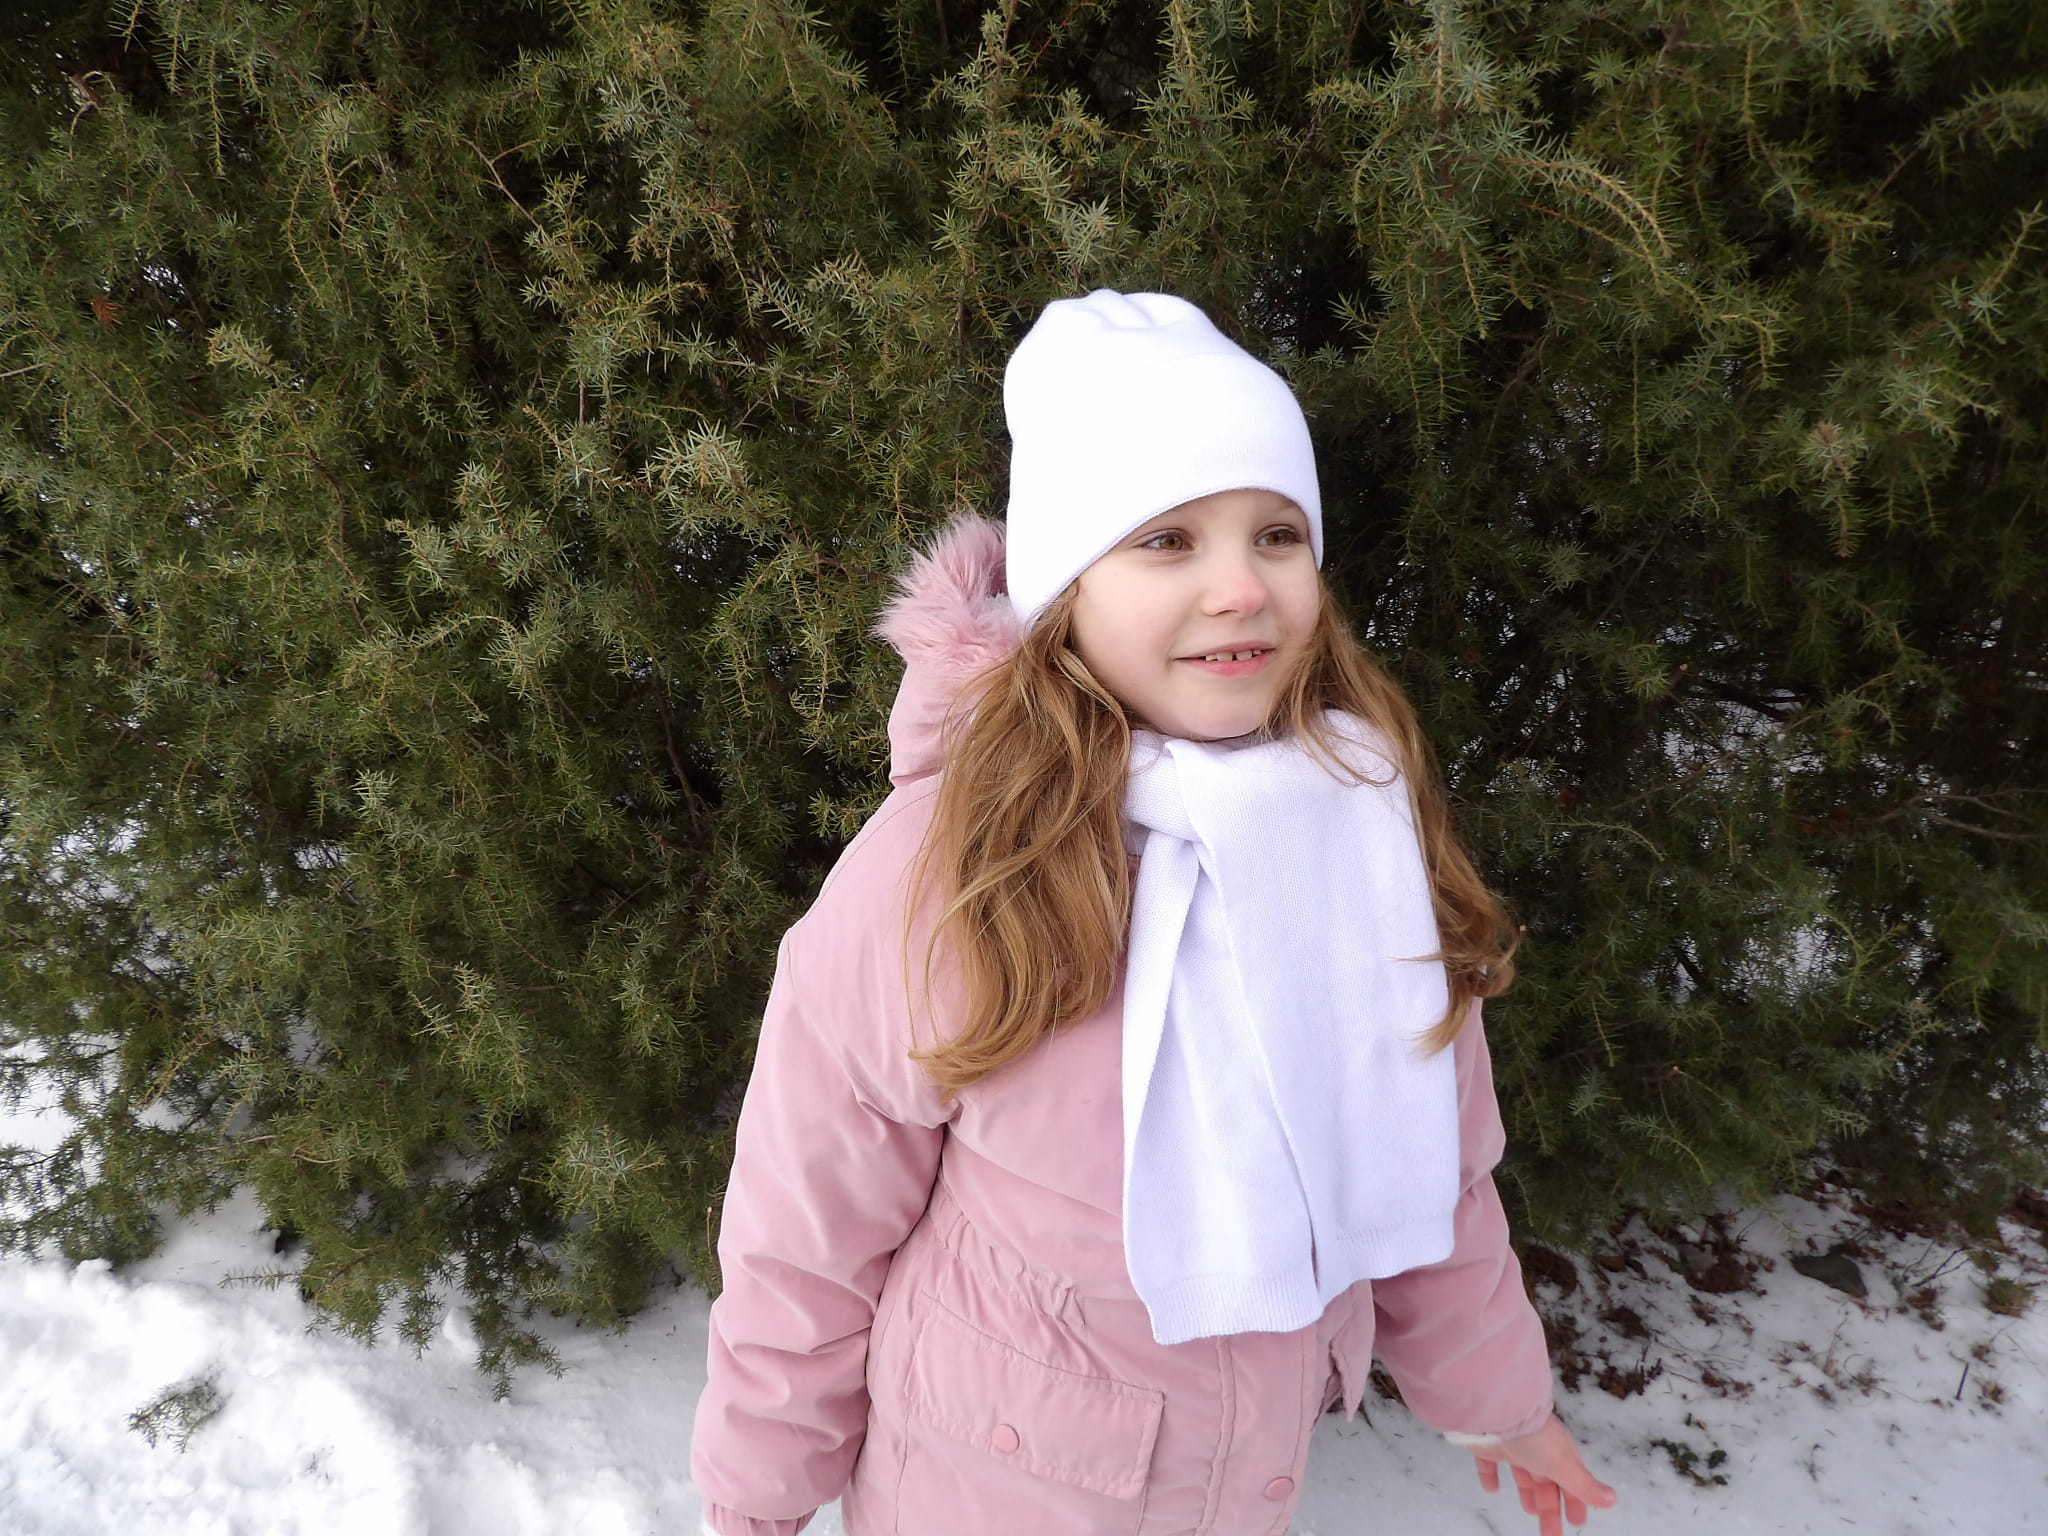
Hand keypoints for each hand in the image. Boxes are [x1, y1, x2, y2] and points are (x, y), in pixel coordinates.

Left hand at [1468, 1414, 1616, 1535]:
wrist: (1497, 1412)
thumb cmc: (1536, 1438)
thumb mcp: (1565, 1465)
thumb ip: (1585, 1485)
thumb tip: (1612, 1499)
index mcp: (1559, 1454)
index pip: (1571, 1483)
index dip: (1575, 1501)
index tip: (1576, 1521)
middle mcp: (1538, 1450)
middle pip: (1547, 1484)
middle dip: (1551, 1508)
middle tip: (1551, 1533)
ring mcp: (1513, 1446)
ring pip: (1523, 1474)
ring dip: (1527, 1493)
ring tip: (1529, 1511)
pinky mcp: (1489, 1445)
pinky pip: (1489, 1464)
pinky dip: (1491, 1476)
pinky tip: (1491, 1488)